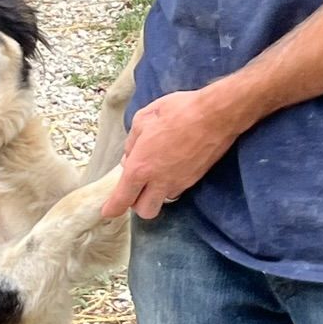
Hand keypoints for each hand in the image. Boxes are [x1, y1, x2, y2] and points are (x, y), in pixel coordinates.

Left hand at [101, 85, 247, 220]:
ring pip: (163, 200)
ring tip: (157, 172)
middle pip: (145, 211)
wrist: (216, 115)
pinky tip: (173, 166)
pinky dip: (171, 183)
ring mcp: (179, 182)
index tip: (107, 212)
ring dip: (156, 193)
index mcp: (140, 167)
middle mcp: (159, 181)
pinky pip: (178, 189)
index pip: (122, 199)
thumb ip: (132, 141)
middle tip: (136, 187)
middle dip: (137, 204)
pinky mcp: (195, 179)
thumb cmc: (178, 111)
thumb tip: (130, 156)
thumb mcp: (144, 118)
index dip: (112, 209)